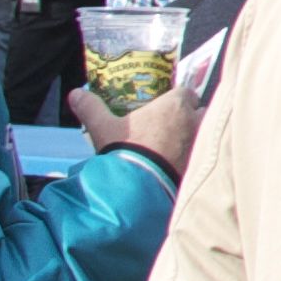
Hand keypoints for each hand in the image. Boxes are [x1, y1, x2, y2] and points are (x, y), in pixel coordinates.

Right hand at [80, 72, 201, 182]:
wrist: (137, 188)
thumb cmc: (124, 150)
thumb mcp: (102, 127)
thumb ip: (91, 108)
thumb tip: (75, 94)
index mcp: (175, 106)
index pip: (187, 93)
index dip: (178, 99)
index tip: (168, 107)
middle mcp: (194, 121)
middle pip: (201, 111)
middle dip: (192, 116)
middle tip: (174, 126)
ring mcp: (201, 144)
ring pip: (205, 133)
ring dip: (195, 136)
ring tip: (177, 146)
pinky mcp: (200, 165)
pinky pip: (202, 157)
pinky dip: (194, 158)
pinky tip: (178, 165)